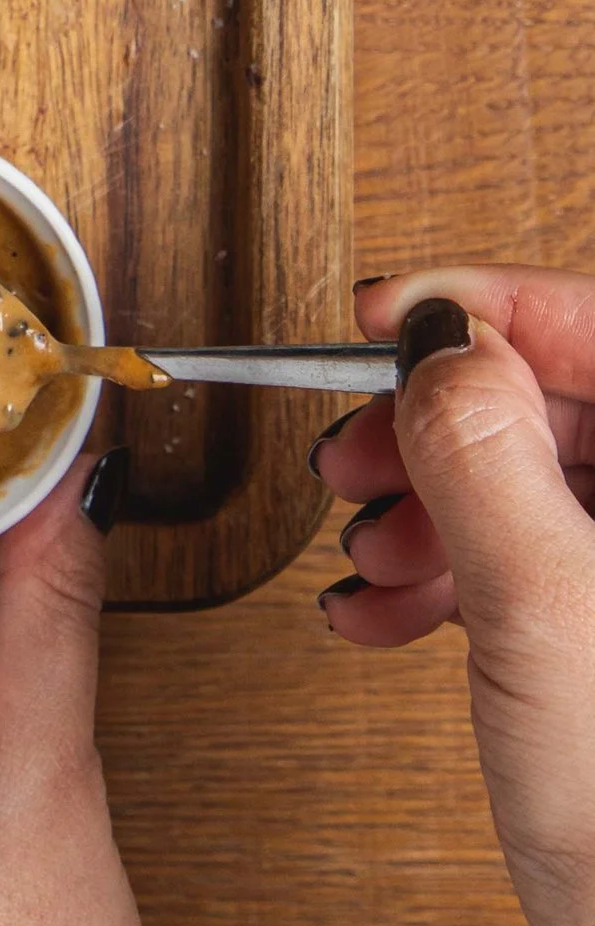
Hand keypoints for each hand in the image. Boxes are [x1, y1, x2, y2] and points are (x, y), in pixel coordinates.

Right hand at [313, 272, 594, 925]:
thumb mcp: (548, 618)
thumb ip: (487, 457)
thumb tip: (444, 342)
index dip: (490, 307)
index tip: (389, 316)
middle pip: (565, 410)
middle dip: (441, 425)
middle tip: (359, 446)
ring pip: (542, 490)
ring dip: (432, 507)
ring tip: (365, 547)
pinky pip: (539, 570)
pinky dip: (453, 579)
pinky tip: (385, 612)